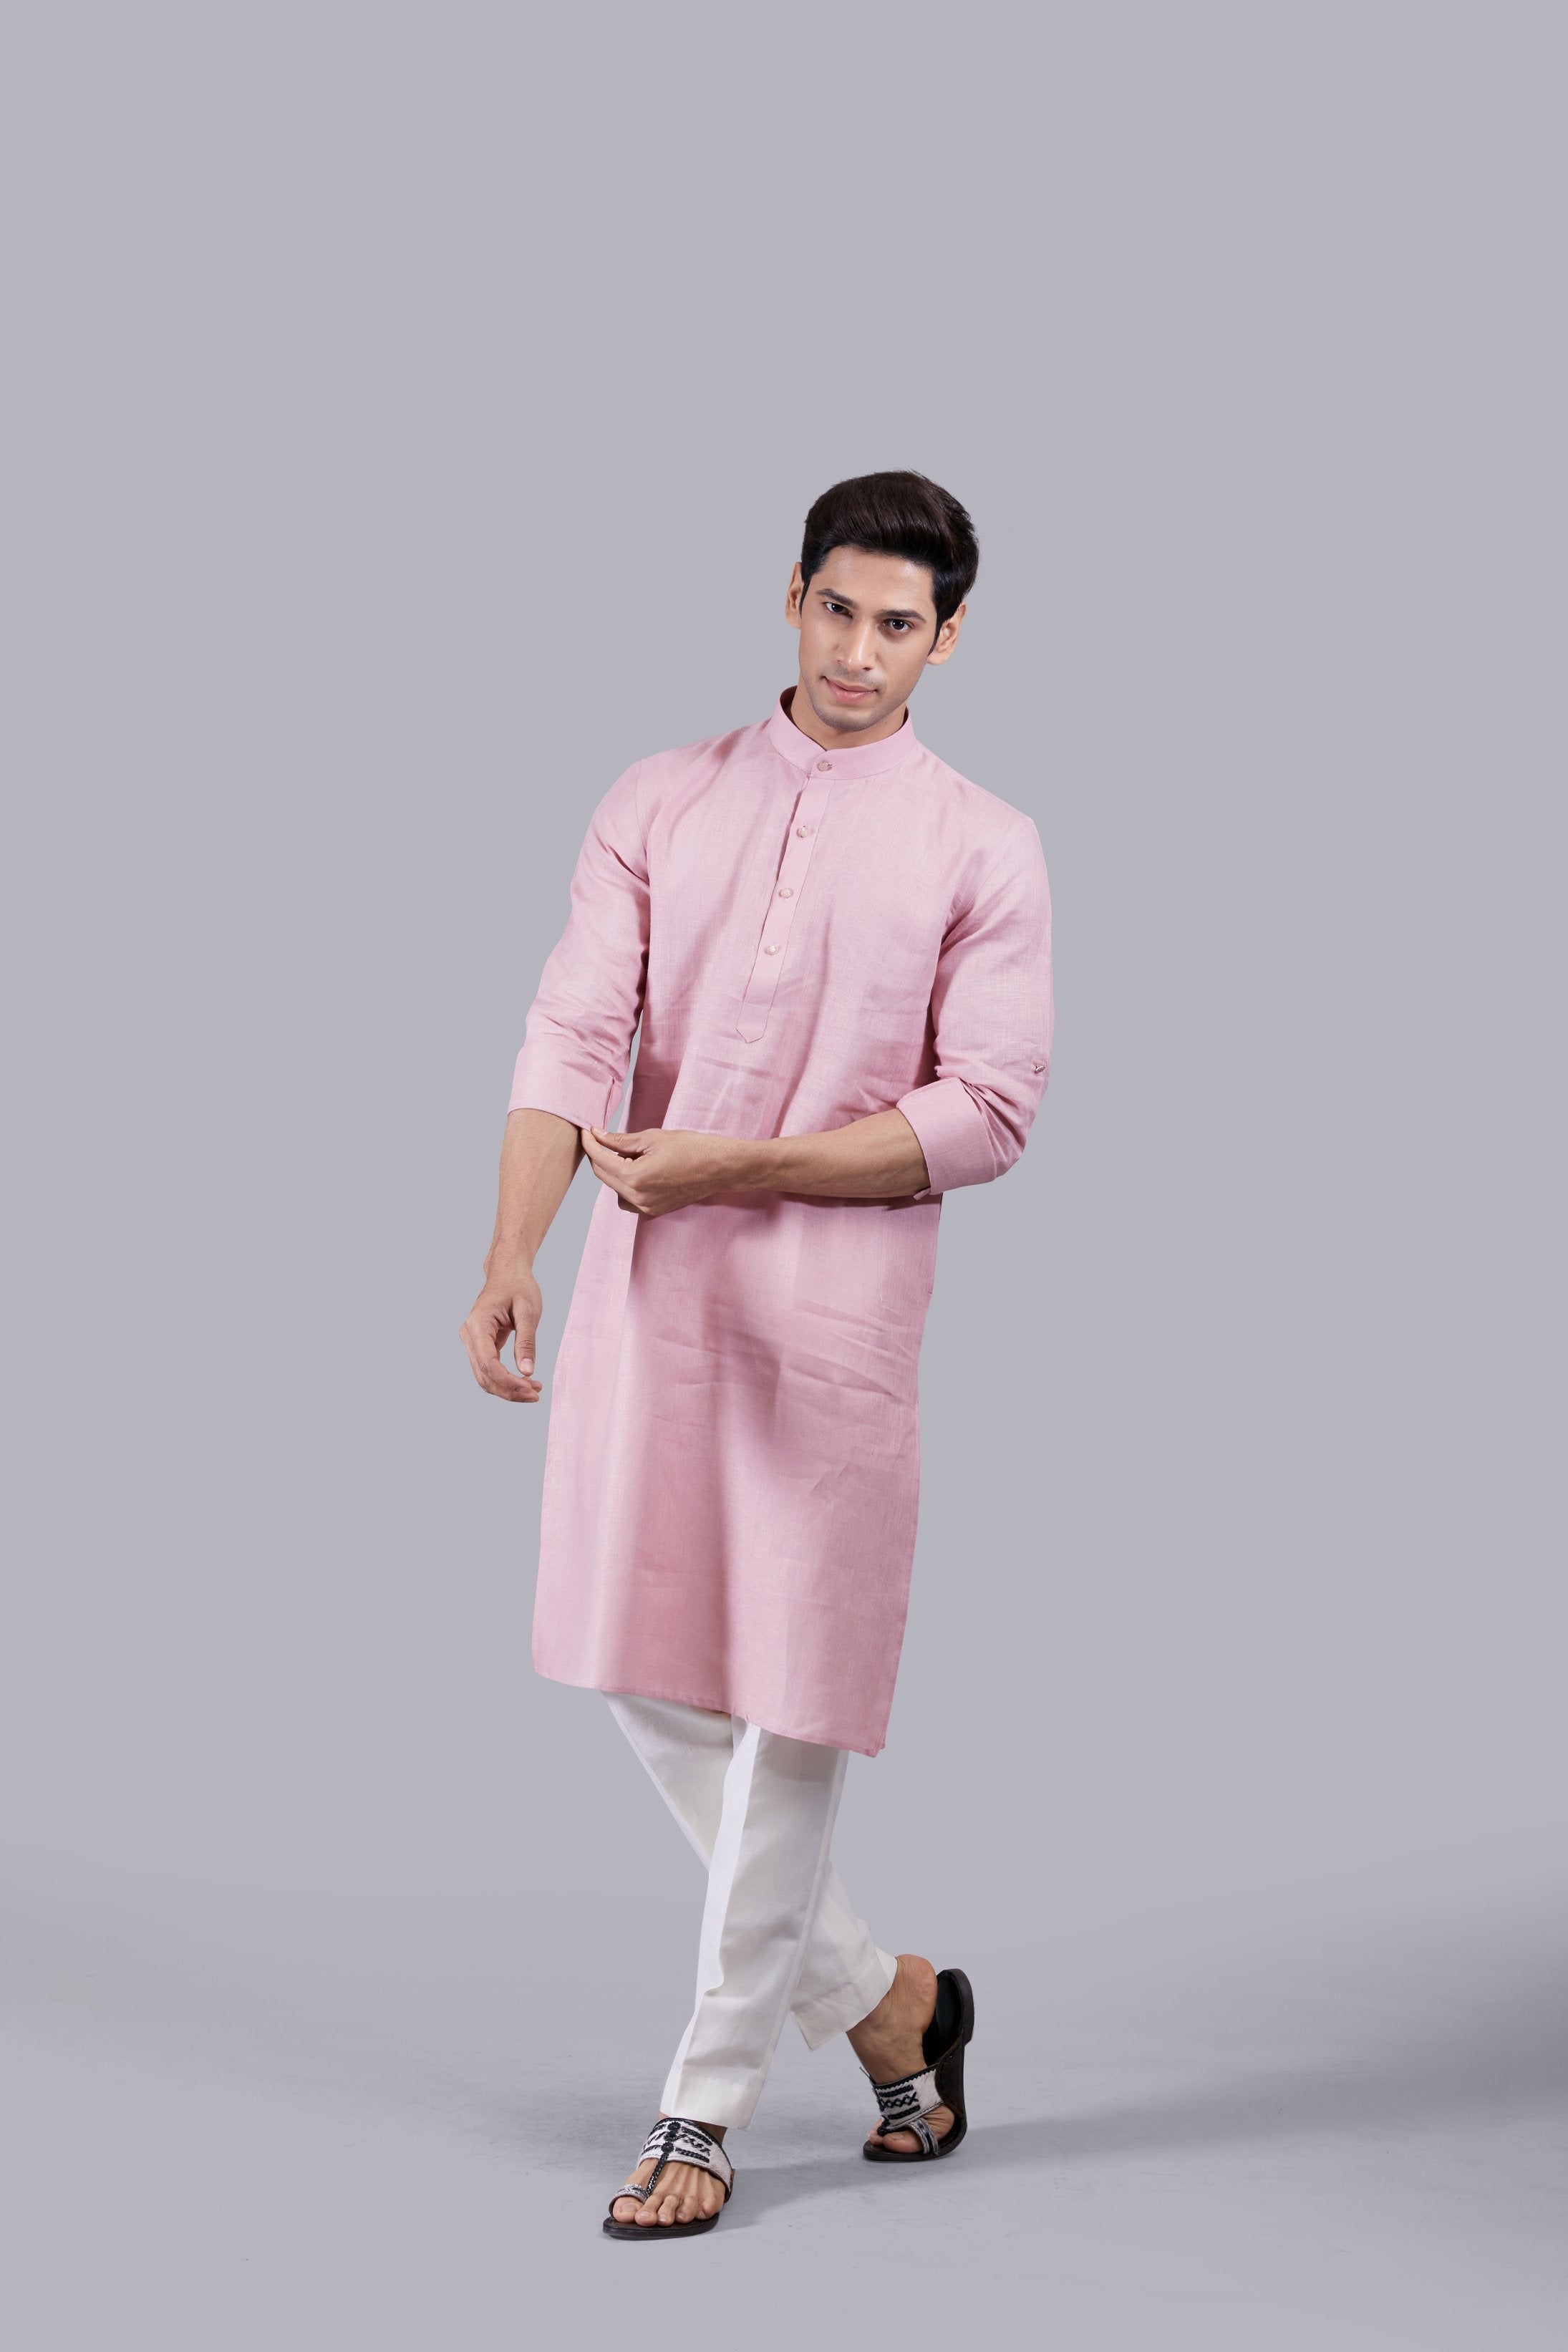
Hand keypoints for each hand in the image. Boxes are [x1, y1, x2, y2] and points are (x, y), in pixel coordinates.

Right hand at [460, 1262, 543, 1401]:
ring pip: (485, 1377)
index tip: (530, 1389)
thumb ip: (527, 1342)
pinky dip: (506, 1380)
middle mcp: (469, 1335)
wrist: (508, 1272)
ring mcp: (472, 1341)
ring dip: (507, 1389)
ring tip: (534, 1392)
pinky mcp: (480, 1345)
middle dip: (509, 1390)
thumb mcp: (528, 1311)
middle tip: (536, 1395)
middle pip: (484, 1375)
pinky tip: (525, 1382)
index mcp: (478, 1324)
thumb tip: (527, 1372)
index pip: (488, 1363)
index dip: (507, 1381)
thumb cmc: (519, 1286)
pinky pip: (489, 1369)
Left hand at [580, 1125, 745, 1216]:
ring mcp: (646, 1207)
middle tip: (600, 1137)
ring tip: (625, 1154)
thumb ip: (621, 1140)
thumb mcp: (652, 1138)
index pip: (600, 1160)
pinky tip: (637, 1170)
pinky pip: (628, 1200)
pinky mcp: (654, 1210)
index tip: (587, 1131)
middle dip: (598, 1156)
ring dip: (612, 1172)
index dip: (590, 1143)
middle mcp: (637, 1198)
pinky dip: (625, 1185)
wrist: (720, 1167)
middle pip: (603, 1175)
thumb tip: (599, 1136)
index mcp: (634, 1178)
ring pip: (614, 1189)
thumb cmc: (691, 1148)